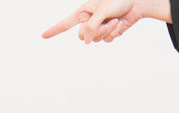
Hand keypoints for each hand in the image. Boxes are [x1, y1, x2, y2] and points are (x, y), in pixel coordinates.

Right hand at [42, 0, 168, 43]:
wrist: (136, 4)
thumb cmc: (118, 1)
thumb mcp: (102, 11)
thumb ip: (91, 26)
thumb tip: (85, 41)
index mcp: (83, 12)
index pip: (65, 23)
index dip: (54, 30)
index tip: (43, 35)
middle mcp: (89, 21)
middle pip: (82, 36)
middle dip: (95, 31)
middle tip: (107, 20)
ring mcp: (98, 27)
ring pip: (95, 40)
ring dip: (107, 31)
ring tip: (115, 20)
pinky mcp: (108, 32)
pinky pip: (106, 40)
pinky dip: (114, 33)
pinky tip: (119, 24)